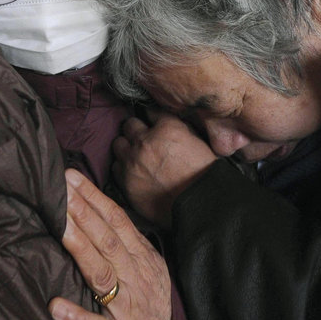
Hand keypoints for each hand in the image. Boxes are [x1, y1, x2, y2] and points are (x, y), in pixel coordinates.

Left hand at [49, 169, 170, 319]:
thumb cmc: (150, 298)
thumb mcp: (148, 264)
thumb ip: (125, 240)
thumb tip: (98, 208)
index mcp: (141, 258)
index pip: (116, 221)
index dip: (94, 198)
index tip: (72, 178)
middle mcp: (134, 278)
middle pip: (107, 240)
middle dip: (83, 213)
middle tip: (61, 190)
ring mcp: (125, 307)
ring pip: (101, 274)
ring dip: (80, 248)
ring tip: (59, 226)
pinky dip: (77, 316)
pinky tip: (56, 306)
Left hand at [112, 111, 215, 226]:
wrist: (199, 207)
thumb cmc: (204, 176)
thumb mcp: (199, 143)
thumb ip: (180, 129)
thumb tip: (166, 124)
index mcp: (167, 129)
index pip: (150, 112)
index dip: (153, 118)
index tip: (154, 124)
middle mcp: (145, 141)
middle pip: (129, 124)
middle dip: (136, 130)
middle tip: (143, 139)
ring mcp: (132, 161)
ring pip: (118, 143)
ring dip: (126, 147)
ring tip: (136, 156)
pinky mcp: (125, 181)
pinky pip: (115, 166)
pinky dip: (123, 167)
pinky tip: (133, 171)